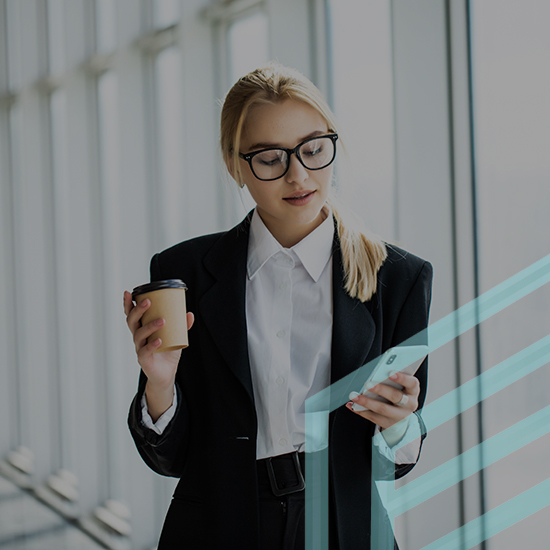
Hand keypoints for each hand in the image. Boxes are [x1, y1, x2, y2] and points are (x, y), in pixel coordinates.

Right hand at [123, 290, 193, 419]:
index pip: (131, 314)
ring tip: (162, 321)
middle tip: (148, 301)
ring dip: (150, 326)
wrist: (166, 374)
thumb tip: (190, 314)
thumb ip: (182, 325)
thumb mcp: (176, 336)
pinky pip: (145, 351)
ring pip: (139, 334)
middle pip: (132, 321)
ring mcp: (139, 348)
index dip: (128, 304)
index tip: (128, 293)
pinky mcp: (143, 359)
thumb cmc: (167, 351)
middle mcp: (138, 336)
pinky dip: (152, 345)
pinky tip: (159, 341)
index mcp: (142, 328)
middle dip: (138, 310)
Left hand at [345, 371, 419, 429]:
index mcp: (413, 391)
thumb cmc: (398, 391)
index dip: (402, 378)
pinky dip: (360, 410)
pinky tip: (351, 404)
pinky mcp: (388, 424)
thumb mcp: (401, 384)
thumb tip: (376, 371)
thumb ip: (392, 378)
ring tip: (353, 395)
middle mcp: (409, 404)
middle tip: (367, 384)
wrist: (401, 414)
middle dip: (380, 390)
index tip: (390, 372)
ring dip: (366, 402)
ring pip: (382, 409)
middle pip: (395, 397)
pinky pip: (372, 417)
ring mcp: (399, 416)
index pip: (411, 383)